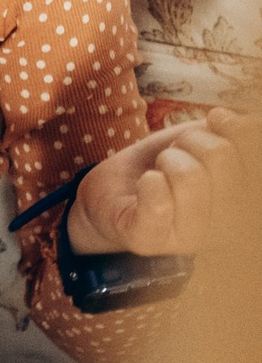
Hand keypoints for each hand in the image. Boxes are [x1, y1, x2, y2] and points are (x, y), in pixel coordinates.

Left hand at [65, 105, 249, 264]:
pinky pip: (157, 201)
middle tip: (175, 157)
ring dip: (165, 161)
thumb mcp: (204, 138)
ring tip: (158, 174)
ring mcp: (191, 238)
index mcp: (244, 198)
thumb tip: (235, 121)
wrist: (113, 190)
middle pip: (220, 155)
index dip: (232, 127)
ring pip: (188, 175)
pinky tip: (145, 188)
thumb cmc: (165, 164)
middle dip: (188, 143)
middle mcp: (228, 225)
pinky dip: (147, 182)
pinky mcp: (151, 241)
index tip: (214, 123)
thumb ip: (230, 132)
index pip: (251, 152)